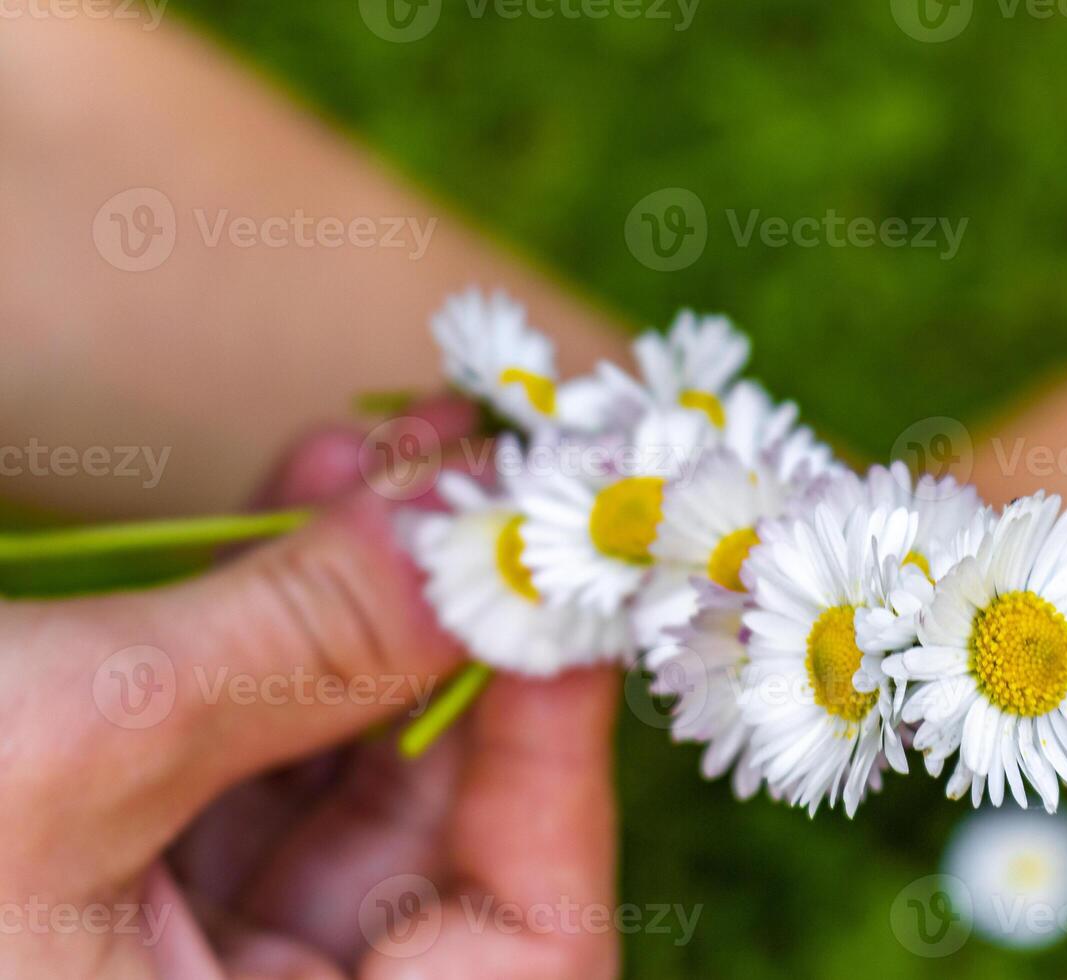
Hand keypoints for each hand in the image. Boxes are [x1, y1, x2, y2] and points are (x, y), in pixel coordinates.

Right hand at [0, 408, 620, 978]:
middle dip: (462, 635)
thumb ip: (304, 642)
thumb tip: (482, 529)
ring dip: (376, 599)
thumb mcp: (80, 742)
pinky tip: (310, 492)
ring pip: (350, 772)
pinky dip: (281, 621)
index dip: (562, 756)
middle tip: (481, 480)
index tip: (565, 582)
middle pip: (444, 834)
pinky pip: (253, 749)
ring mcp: (189, 955)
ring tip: (398, 451)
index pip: (528, 947)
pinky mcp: (127, 879)